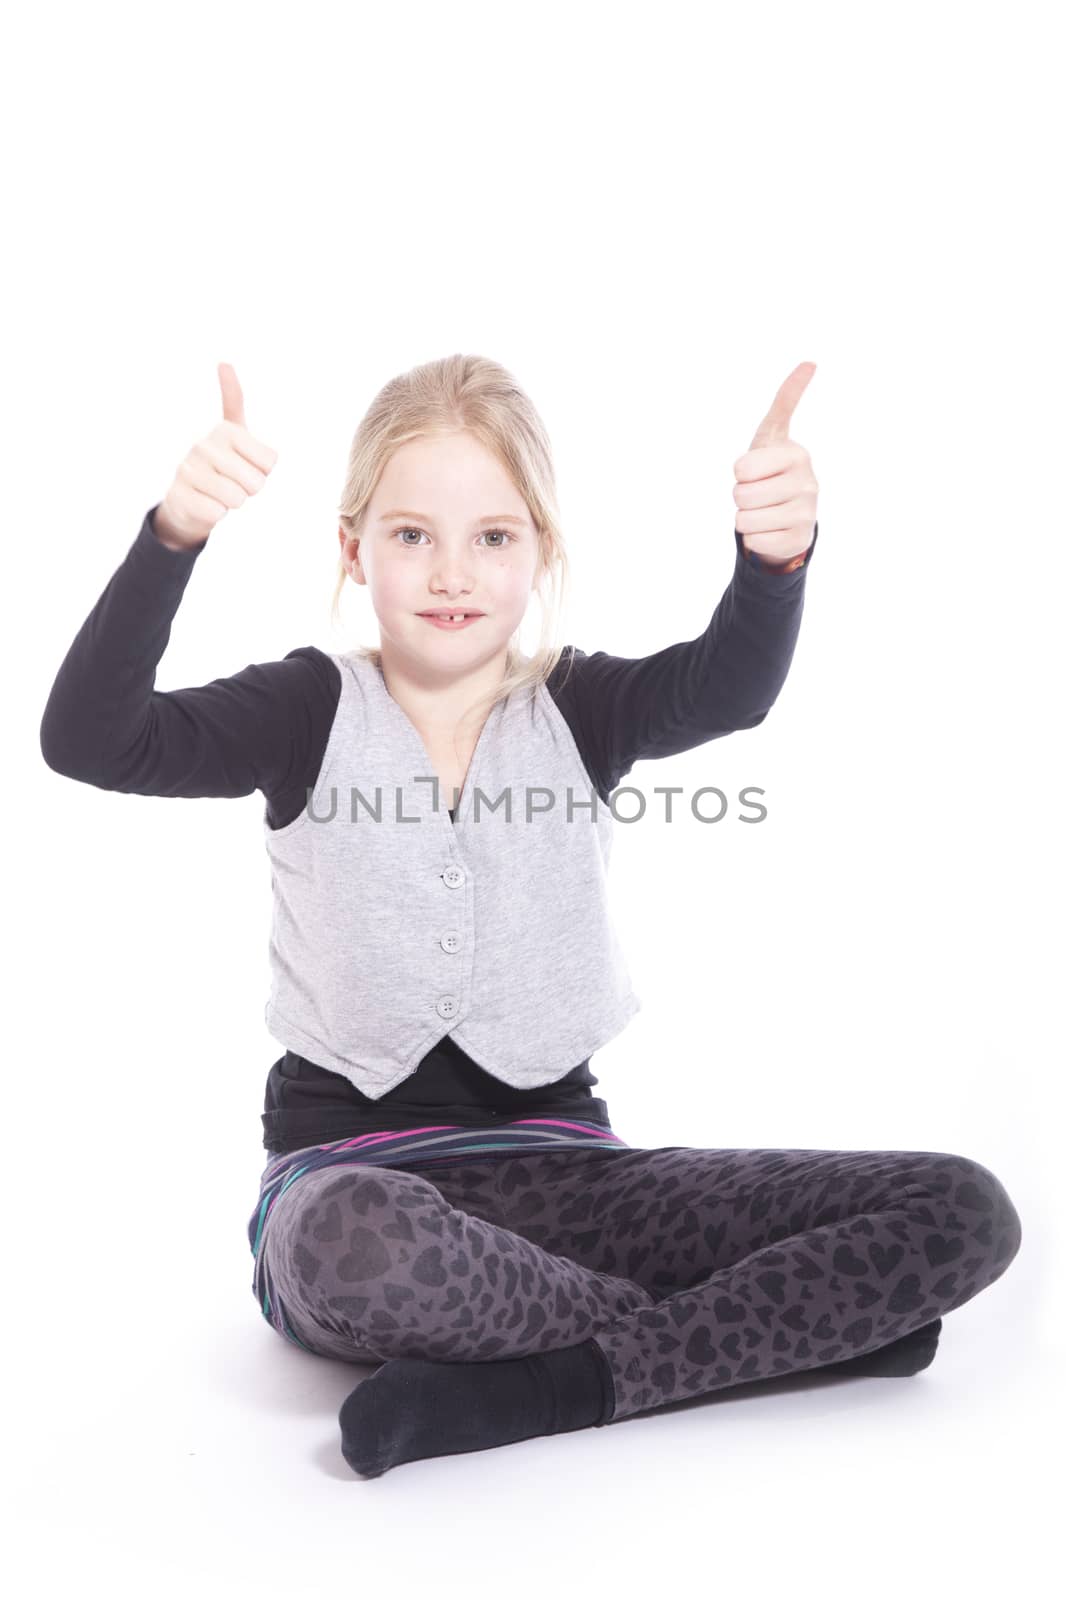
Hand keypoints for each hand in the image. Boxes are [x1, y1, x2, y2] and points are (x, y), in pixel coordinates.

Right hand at [154, 363, 278, 549]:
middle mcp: (204, 445)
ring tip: (219, 493)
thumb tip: (223, 362)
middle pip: (256, 482)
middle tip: (232, 482)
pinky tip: (205, 504)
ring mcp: (189, 470)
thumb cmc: (221, 466)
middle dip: (249, 490)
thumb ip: (233, 399)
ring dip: (233, 503)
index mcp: (226, 430)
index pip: (270, 462)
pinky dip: (216, 514)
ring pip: (237, 498)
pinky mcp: (180, 495)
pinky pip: (217, 512)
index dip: (264, 471)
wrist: (188, 499)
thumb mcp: (234, 431)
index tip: (246, 464)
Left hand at [733, 362, 818, 567]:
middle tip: (759, 492)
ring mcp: (807, 514)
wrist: (789, 512)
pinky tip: (772, 529)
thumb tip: (810, 362)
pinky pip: (754, 542)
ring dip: (746, 517)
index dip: (741, 471)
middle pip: (741, 495)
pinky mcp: (798, 540)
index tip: (756, 469)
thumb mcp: (773, 434)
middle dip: (741, 496)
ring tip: (765, 510)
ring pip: (744, 521)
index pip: (742, 468)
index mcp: (797, 455)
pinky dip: (755, 538)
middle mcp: (808, 484)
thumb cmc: (772, 468)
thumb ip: (785, 400)